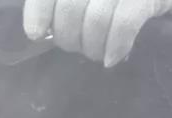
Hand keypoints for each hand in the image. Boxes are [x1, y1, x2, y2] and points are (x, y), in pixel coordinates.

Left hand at [24, 0, 171, 66]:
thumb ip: (71, 7)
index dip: (38, 11)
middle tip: (79, 46)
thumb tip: (40, 30)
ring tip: (98, 53)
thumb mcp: (95, 2)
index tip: (37, 33)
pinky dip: (115, 46)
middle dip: (69, 37)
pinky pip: (123, 24)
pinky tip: (112, 58)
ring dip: (92, 46)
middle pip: (70, 8)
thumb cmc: (134, 2)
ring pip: (94, 19)